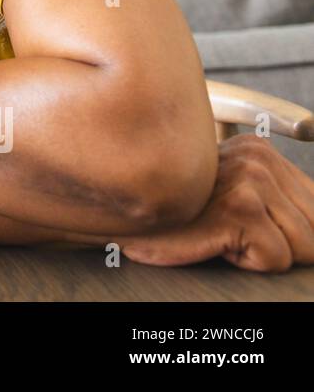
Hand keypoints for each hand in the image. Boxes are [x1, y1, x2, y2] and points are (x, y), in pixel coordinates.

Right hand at [119, 134, 313, 271]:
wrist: (118, 222)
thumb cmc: (172, 218)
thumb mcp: (230, 197)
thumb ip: (268, 198)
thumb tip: (309, 226)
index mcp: (257, 150)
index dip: (281, 231)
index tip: (234, 224)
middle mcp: (257, 156)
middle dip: (279, 242)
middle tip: (225, 232)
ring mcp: (249, 178)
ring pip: (304, 246)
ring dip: (263, 252)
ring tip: (217, 234)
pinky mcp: (240, 207)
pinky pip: (278, 258)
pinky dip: (248, 263)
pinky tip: (212, 242)